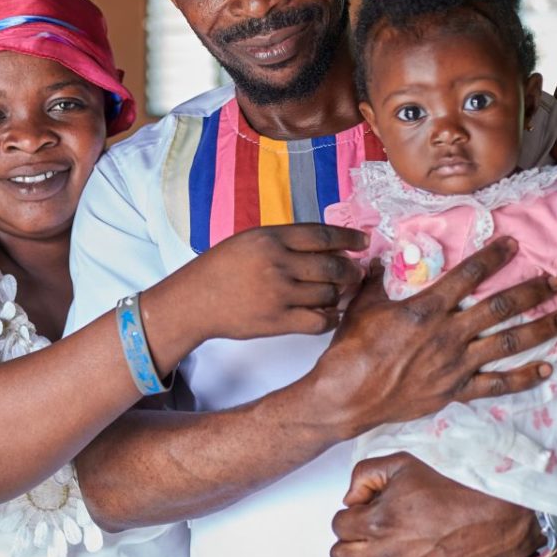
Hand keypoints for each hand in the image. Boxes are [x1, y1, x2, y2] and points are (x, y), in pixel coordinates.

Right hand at [151, 223, 365, 344]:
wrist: (193, 302)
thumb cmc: (220, 269)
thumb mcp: (249, 241)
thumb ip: (285, 241)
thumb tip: (329, 248)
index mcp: (270, 238)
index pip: (323, 236)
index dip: (349, 239)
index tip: (362, 242)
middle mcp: (277, 263)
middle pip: (333, 266)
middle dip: (351, 271)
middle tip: (355, 273)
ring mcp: (278, 294)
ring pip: (329, 294)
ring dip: (339, 294)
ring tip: (337, 293)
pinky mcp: (277, 321)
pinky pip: (319, 320)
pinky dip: (330, 317)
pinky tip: (327, 313)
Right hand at [309, 236, 556, 437]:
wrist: (347, 395)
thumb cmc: (352, 349)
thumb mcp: (363, 306)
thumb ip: (378, 280)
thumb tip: (382, 258)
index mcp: (426, 308)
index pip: (468, 275)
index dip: (493, 257)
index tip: (514, 244)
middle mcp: (448, 334)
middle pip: (500, 308)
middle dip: (531, 292)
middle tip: (556, 281)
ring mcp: (455, 365)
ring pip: (507, 344)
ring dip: (540, 330)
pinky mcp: (455, 391)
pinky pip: (496, 385)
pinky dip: (523, 378)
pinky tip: (546, 370)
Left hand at [330, 453, 542, 556]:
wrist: (495, 518)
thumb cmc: (452, 489)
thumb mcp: (403, 463)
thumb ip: (365, 474)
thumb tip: (349, 500)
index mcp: (376, 522)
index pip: (339, 525)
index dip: (350, 516)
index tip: (366, 513)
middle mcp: (383, 556)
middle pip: (341, 556)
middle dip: (351, 542)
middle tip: (369, 535)